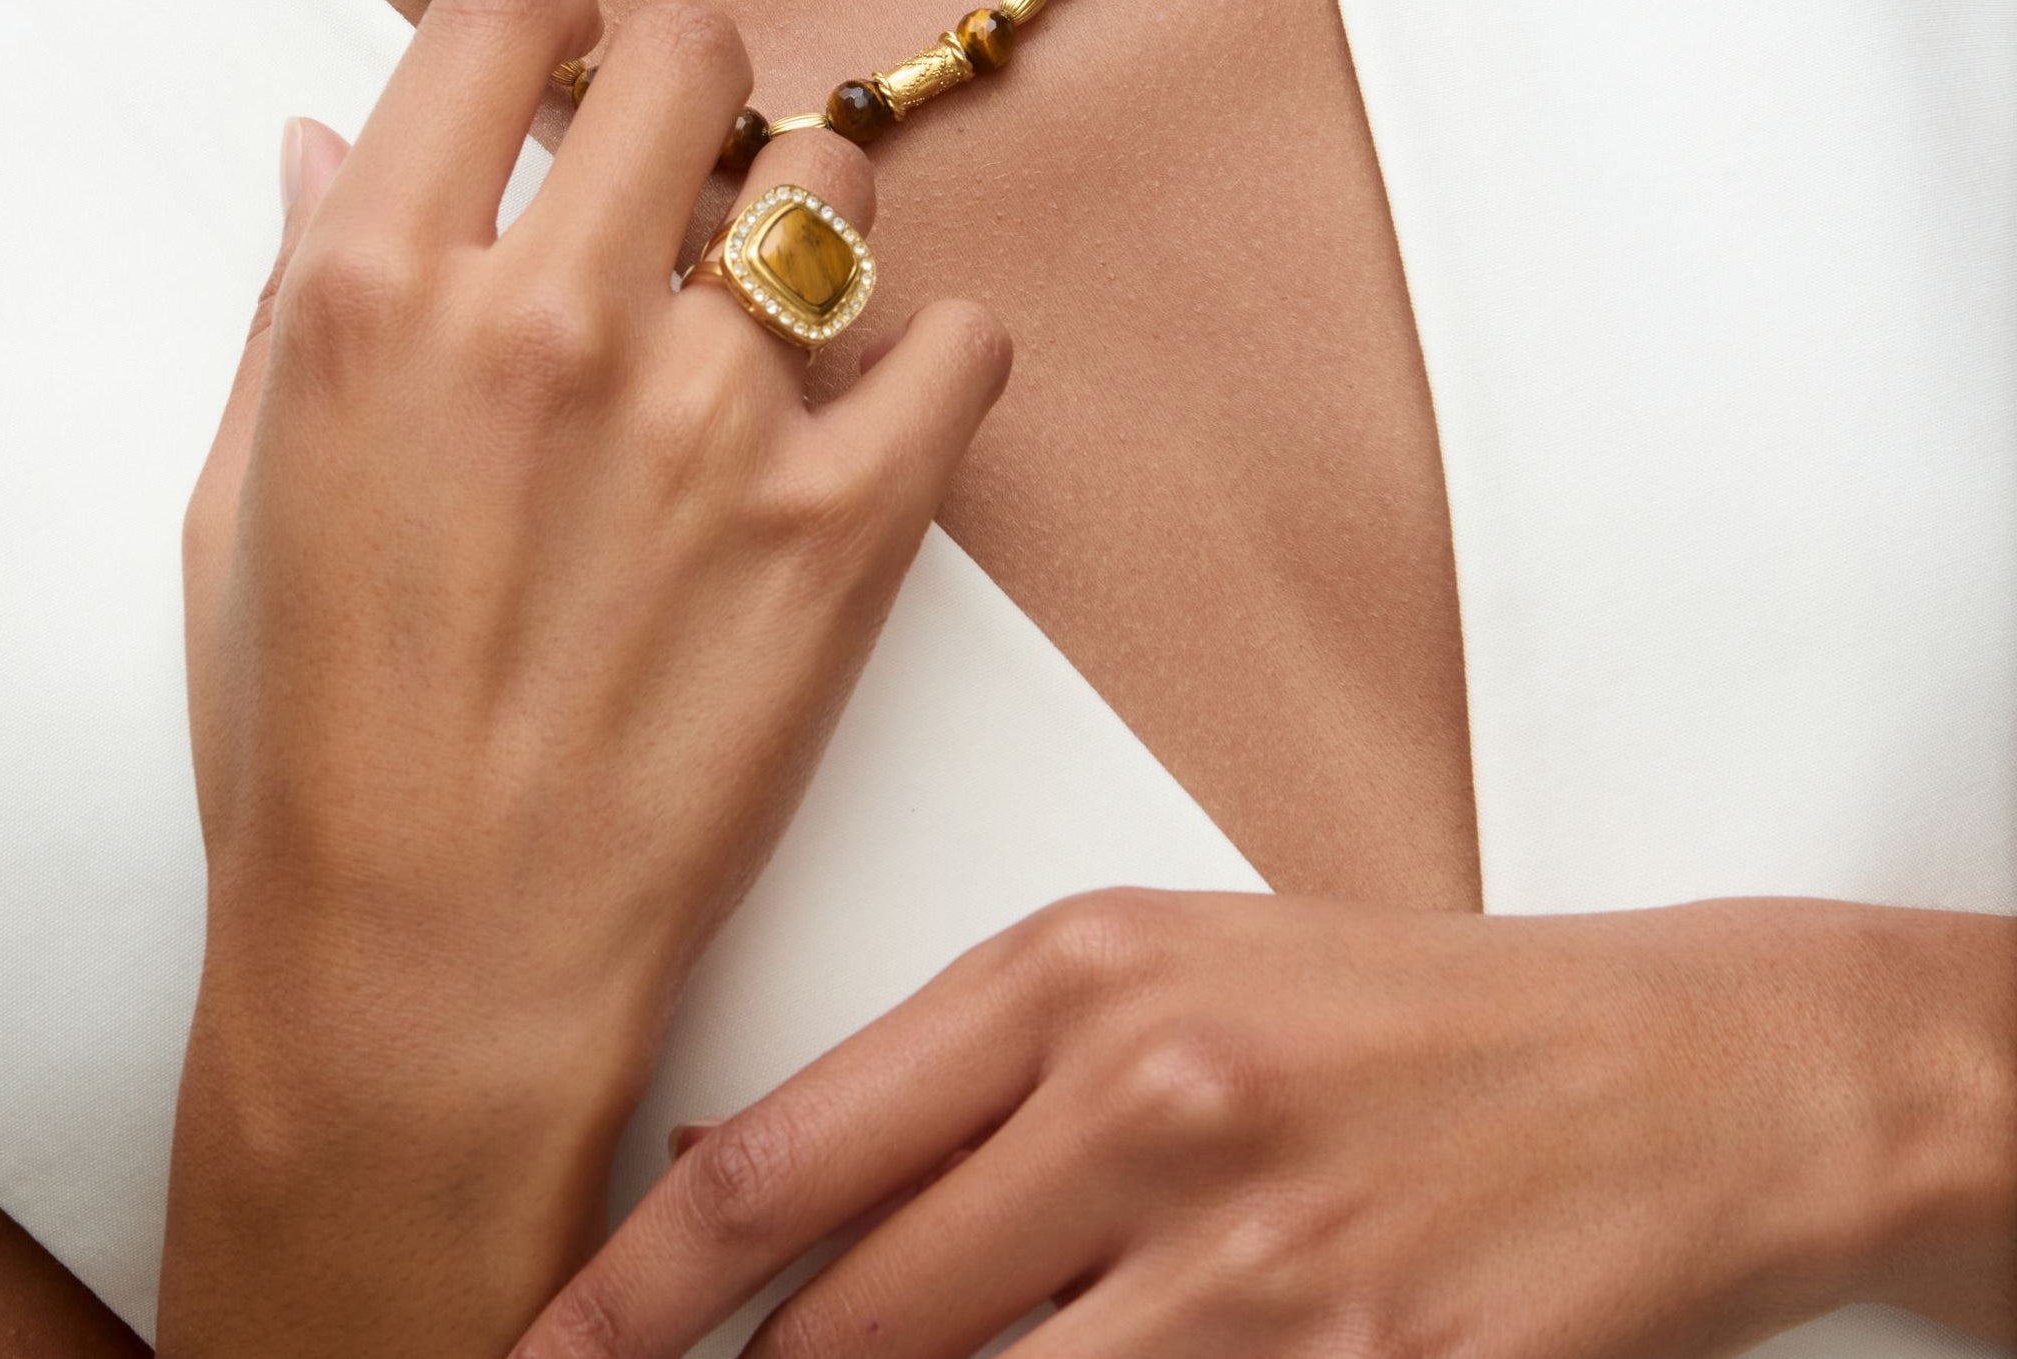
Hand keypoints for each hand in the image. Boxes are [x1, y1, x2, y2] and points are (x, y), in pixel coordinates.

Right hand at [156, 0, 1011, 1358]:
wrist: (431, 977)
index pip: (504, 16)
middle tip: (675, 169)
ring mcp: (712, 419)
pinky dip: (931, 354)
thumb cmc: (311, 749)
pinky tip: (871, 402)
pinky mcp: (846, 527)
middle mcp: (552, 320)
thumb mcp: (238, 500)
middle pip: (687, 53)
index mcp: (380, 294)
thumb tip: (326, 138)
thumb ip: (292, 292)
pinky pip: (961, 340)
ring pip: (832, 178)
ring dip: (804, 219)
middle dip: (682, 89)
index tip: (565, 59)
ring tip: (767, 308)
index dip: (547, 18)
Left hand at [526, 887, 2016, 1358]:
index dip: (623, 1297)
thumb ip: (960, 1085)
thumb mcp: (1160, 977)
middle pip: (846, 1333)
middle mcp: (1145, 1104)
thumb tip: (750, 1199)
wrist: (1671, 1070)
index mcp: (1074, 971)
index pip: (777, 1162)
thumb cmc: (1395, 1017)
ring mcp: (1259, 1266)